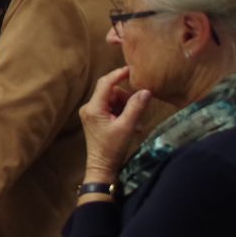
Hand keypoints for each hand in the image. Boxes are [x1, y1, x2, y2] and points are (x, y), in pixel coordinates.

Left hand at [78, 66, 152, 182]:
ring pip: (114, 100)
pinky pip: (112, 109)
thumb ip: (136, 107)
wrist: (102, 166)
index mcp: (93, 107)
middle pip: (112, 92)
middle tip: (138, 112)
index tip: (132, 69)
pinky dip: (123, 114)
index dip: (119, 74)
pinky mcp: (96, 119)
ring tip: (136, 124)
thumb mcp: (127, 127)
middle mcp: (89, 107)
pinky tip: (132, 126)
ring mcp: (91, 113)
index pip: (106, 83)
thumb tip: (146, 91)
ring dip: (127, 108)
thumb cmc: (112, 148)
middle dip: (127, 99)